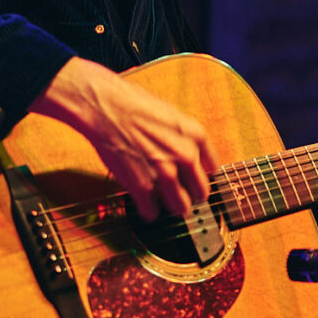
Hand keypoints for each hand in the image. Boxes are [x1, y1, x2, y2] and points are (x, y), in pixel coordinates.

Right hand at [30, 57, 219, 219]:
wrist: (105, 106)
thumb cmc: (133, 105)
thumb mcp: (171, 114)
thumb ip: (184, 137)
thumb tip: (189, 156)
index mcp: (196, 136)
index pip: (212, 169)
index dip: (200, 176)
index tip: (192, 180)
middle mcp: (185, 155)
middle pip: (201, 193)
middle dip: (190, 195)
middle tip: (179, 194)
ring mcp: (164, 173)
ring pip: (181, 208)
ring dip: (172, 207)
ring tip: (163, 202)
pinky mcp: (142, 186)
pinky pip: (152, 212)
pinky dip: (148, 211)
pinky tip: (144, 204)